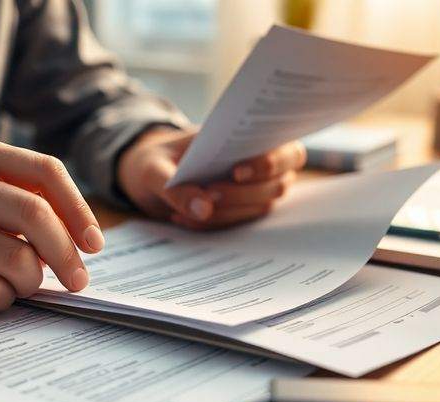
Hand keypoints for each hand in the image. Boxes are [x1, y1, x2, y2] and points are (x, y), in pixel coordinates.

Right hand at [0, 132, 103, 310]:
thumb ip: (18, 194)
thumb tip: (80, 237)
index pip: (46, 172)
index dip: (79, 211)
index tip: (94, 244)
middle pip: (36, 217)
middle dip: (67, 256)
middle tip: (78, 279)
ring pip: (16, 261)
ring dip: (31, 282)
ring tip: (22, 284)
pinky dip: (2, 299)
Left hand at [117, 128, 305, 229]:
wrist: (153, 174)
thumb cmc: (159, 158)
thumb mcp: (154, 167)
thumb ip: (176, 188)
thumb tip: (204, 210)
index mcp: (254, 138)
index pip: (287, 150)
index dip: (270, 162)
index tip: (237, 172)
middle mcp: (264, 167)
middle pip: (277, 185)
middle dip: (242, 193)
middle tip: (208, 194)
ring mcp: (256, 192)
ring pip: (258, 208)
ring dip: (225, 212)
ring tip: (185, 210)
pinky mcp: (242, 213)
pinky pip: (235, 224)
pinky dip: (209, 224)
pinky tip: (180, 217)